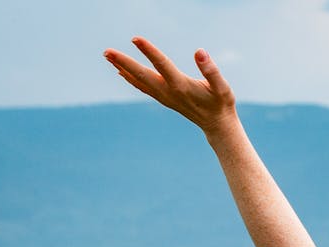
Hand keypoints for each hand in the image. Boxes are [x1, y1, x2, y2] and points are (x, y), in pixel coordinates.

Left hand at [104, 37, 237, 136]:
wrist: (217, 125)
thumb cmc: (221, 104)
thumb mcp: (222, 87)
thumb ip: (211, 70)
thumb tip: (199, 51)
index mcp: (181, 86)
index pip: (162, 65)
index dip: (149, 51)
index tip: (135, 38)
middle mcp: (169, 92)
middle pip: (142, 75)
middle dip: (124, 62)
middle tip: (106, 51)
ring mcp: (164, 97)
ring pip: (139, 81)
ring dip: (122, 68)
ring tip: (107, 56)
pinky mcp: (164, 99)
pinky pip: (143, 87)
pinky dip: (130, 78)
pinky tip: (121, 71)